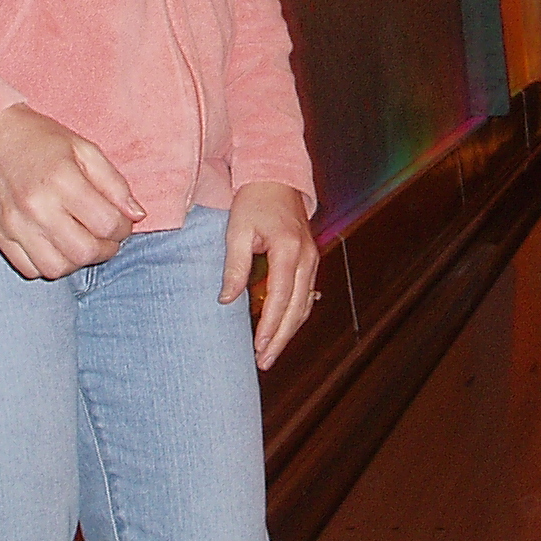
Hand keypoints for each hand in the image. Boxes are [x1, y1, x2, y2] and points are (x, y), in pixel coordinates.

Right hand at [0, 103, 141, 280]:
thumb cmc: (43, 141)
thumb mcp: (85, 150)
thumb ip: (115, 184)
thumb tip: (137, 215)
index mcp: (62, 180)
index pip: (107, 224)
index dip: (123, 228)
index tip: (123, 222)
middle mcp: (36, 206)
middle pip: (84, 252)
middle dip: (105, 249)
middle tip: (107, 236)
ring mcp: (14, 225)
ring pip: (57, 268)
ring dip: (78, 261)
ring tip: (83, 241)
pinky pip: (31, 270)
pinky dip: (50, 265)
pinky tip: (57, 245)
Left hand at [222, 180, 317, 370]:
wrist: (276, 178)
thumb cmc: (253, 201)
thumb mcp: (237, 231)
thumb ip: (234, 266)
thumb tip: (227, 300)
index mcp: (289, 250)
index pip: (281, 298)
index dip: (270, 326)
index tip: (258, 347)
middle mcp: (307, 258)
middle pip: (297, 308)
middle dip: (281, 338)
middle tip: (264, 362)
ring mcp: (312, 259)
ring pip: (305, 305)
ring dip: (289, 331)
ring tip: (270, 353)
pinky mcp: (310, 261)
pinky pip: (305, 295)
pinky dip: (294, 315)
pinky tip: (281, 330)